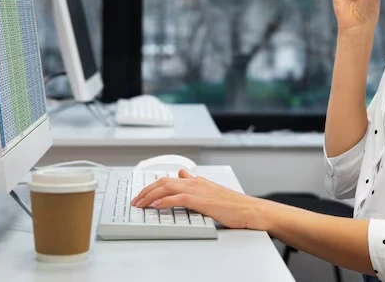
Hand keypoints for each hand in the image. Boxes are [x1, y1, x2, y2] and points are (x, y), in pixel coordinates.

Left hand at [130, 169, 267, 230]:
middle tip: (135, 200)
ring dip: (150, 195)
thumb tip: (182, 175)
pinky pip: (177, 198)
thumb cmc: (233, 204)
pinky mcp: (201, 200)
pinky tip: (155, 205)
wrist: (249, 209)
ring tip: (139, 203)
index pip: (169, 179)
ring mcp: (198, 190)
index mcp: (197, 181)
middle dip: (146, 190)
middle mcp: (195, 182)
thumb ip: (195, 184)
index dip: (153, 186)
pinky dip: (164, 200)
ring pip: (167, 187)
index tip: (143, 194)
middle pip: (164, 181)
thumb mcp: (211, 191)